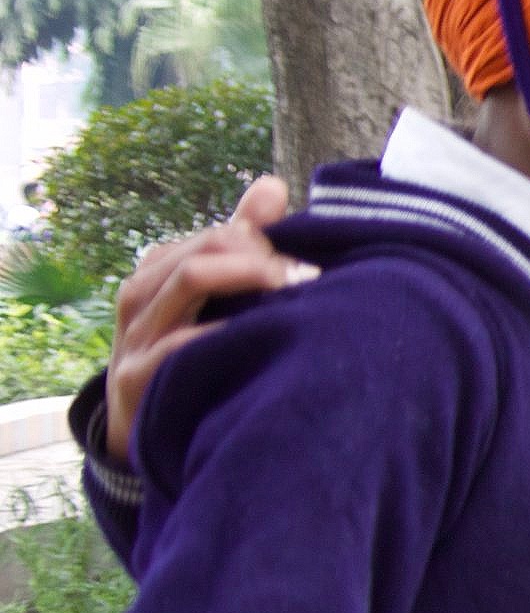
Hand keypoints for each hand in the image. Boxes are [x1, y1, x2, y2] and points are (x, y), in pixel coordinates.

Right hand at [105, 176, 310, 463]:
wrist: (142, 426)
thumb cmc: (189, 351)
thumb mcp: (212, 299)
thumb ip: (243, 243)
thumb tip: (273, 186)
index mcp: (161, 268)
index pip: (222, 235)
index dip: (269, 242)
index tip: (311, 262)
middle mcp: (141, 292)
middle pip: (208, 247)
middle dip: (264, 258)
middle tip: (310, 279)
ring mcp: (135, 332)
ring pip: (189, 277)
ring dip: (249, 279)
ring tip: (294, 294)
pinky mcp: (136, 375)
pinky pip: (178, 341)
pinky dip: (221, 333)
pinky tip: (260, 335)